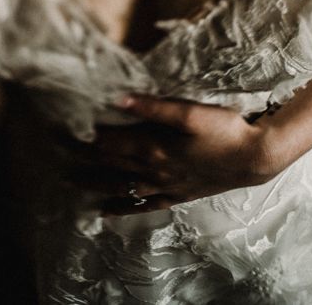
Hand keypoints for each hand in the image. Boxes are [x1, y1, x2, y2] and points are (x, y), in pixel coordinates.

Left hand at [68, 96, 279, 214]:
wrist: (253, 158)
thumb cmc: (225, 130)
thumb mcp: (191, 113)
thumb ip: (154, 108)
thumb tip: (119, 100)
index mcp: (155, 146)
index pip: (110, 142)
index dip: (86, 135)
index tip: (64, 128)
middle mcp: (154, 169)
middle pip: (110, 164)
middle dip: (82, 157)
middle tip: (57, 152)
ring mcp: (165, 185)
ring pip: (121, 185)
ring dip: (94, 183)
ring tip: (71, 181)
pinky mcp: (177, 194)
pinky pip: (142, 204)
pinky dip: (122, 207)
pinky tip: (106, 210)